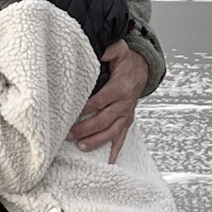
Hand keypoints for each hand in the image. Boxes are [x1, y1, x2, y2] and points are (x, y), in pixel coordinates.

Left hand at [70, 41, 147, 161]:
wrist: (143, 69)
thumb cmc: (126, 62)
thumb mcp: (118, 51)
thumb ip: (107, 51)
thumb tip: (95, 50)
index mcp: (119, 88)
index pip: (99, 101)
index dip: (85, 109)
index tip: (71, 114)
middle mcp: (124, 104)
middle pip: (103, 120)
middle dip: (86, 129)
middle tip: (69, 134)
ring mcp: (125, 115)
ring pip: (111, 132)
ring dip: (97, 141)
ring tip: (82, 147)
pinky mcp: (126, 121)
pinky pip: (122, 138)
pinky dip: (116, 150)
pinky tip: (108, 161)